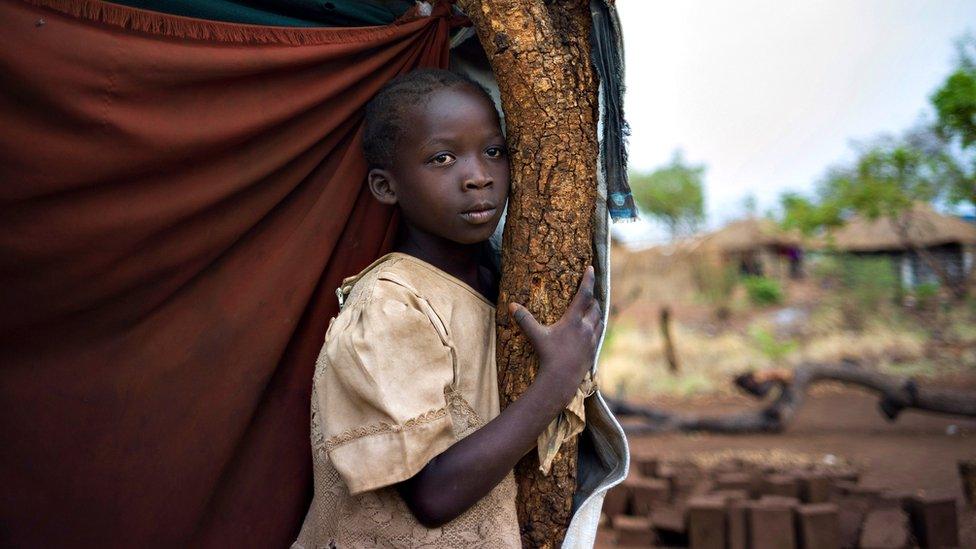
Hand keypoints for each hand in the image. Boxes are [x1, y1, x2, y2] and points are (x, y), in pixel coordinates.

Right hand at [508, 266, 602, 402]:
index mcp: (573, 320)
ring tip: (592, 309)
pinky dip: (597, 326)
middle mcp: (585, 327)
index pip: (584, 294)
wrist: (562, 379)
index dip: (588, 280)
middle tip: (589, 292)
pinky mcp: (594, 350)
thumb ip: (524, 319)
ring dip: (597, 312)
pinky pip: (600, 333)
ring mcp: (592, 339)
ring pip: (600, 319)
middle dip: (593, 298)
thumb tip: (511, 305)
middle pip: (595, 306)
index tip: (591, 268)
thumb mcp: (535, 336)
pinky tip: (592, 328)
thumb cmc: (548, 356)